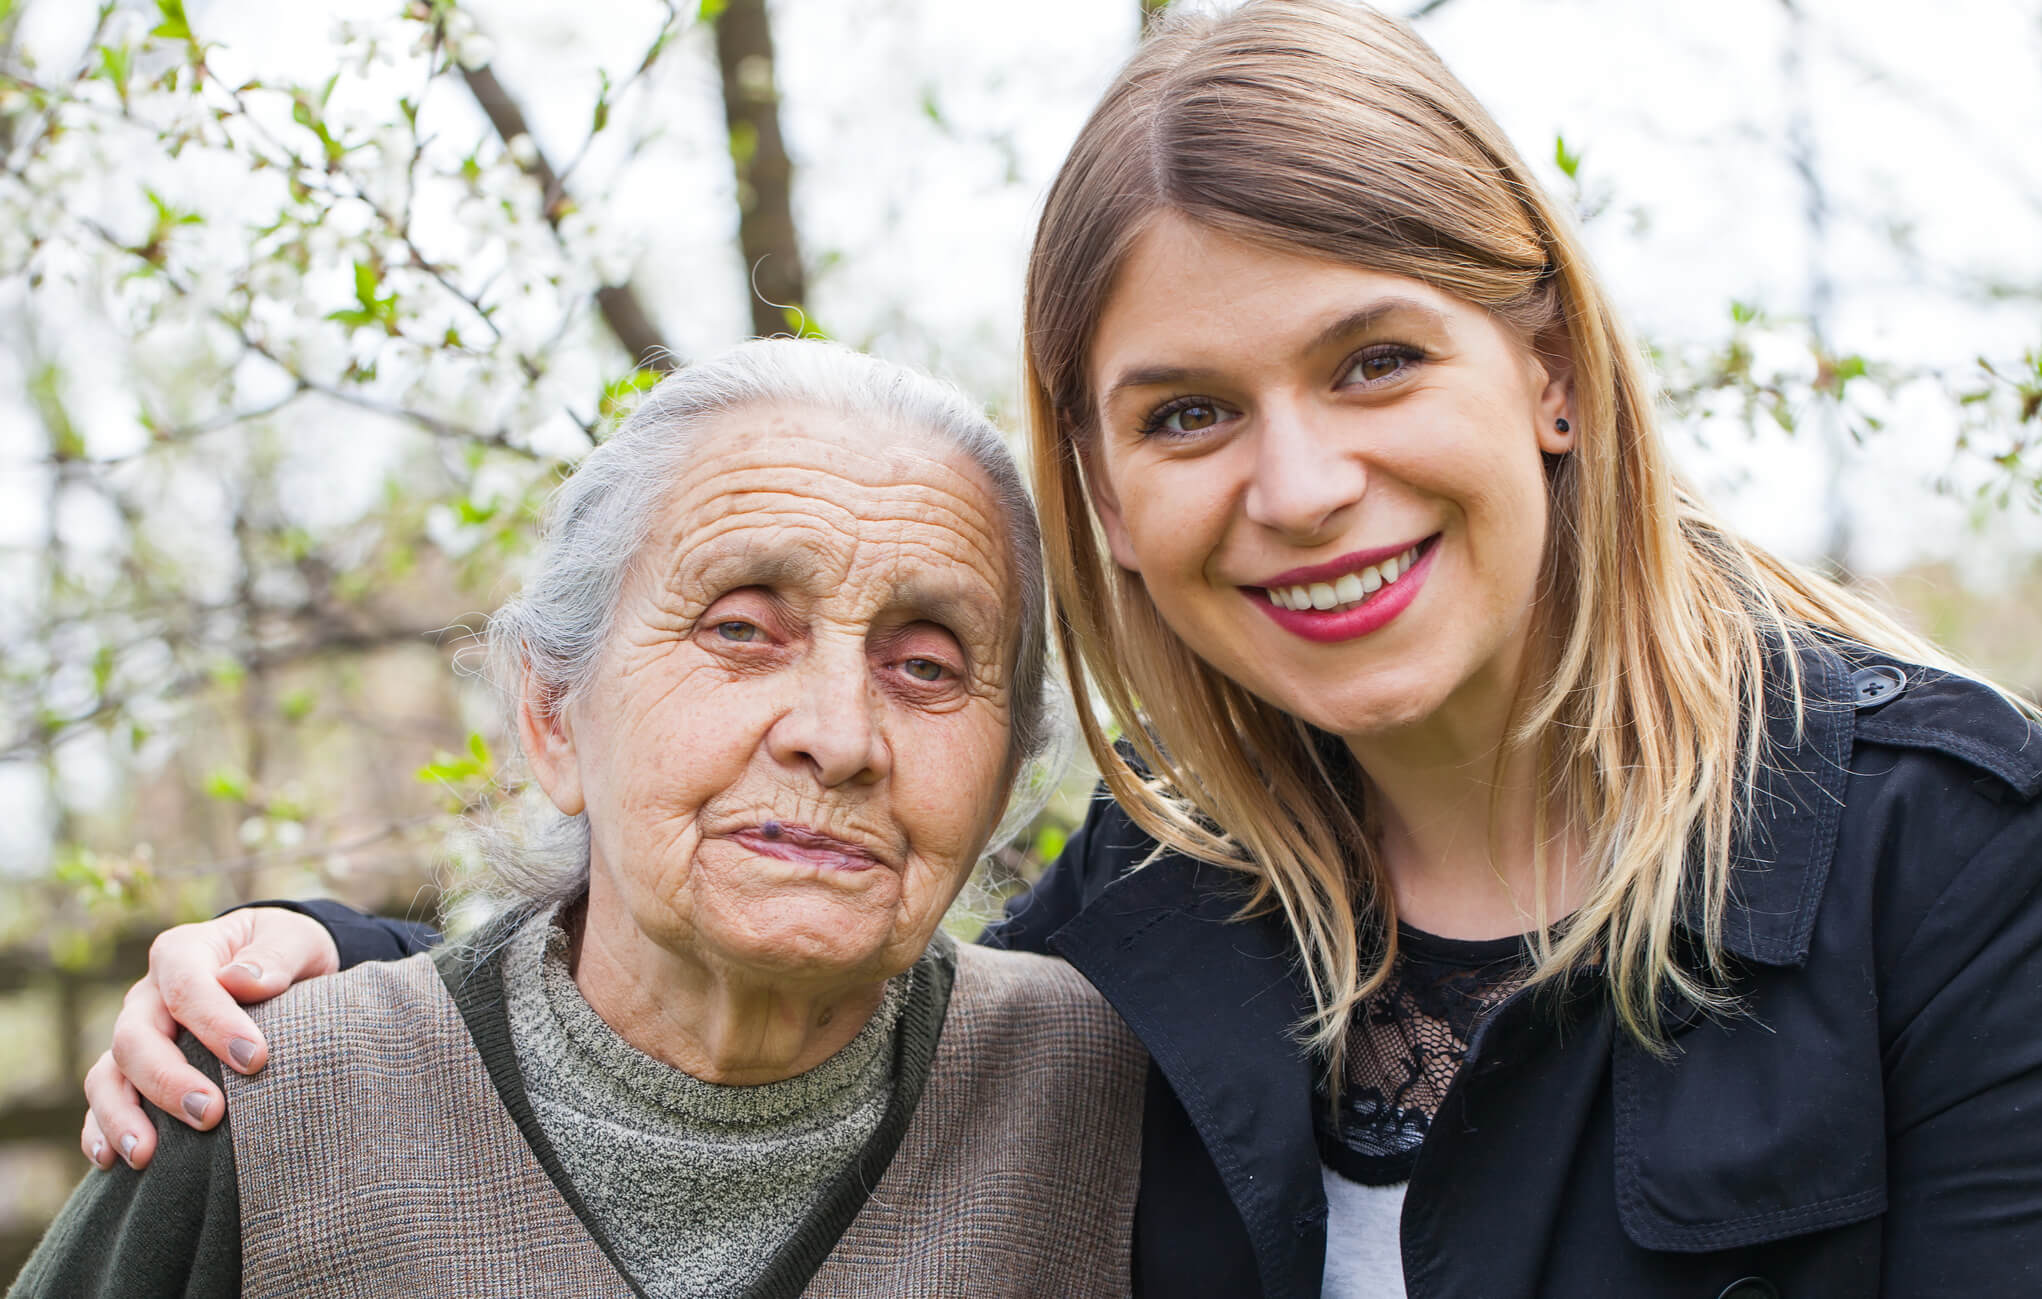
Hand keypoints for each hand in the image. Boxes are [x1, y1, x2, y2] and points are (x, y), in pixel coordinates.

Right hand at [80, 907, 338, 1170]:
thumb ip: (275, 957)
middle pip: (135, 1037)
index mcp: (184, 952)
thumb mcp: (297, 940)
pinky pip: (104, 1100)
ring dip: (122, 1117)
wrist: (279, 969)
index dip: (214, 1023)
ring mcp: (135, 1033)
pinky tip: (112, 1160)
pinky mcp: (132, 1071)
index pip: (186, 986)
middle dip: (168, 1080)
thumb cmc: (288, 954)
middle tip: (210, 1115)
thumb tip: (242, 981)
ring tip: (145, 1156)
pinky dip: (101, 1130)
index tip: (256, 1059)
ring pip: (108, 1075)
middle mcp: (148, 994)